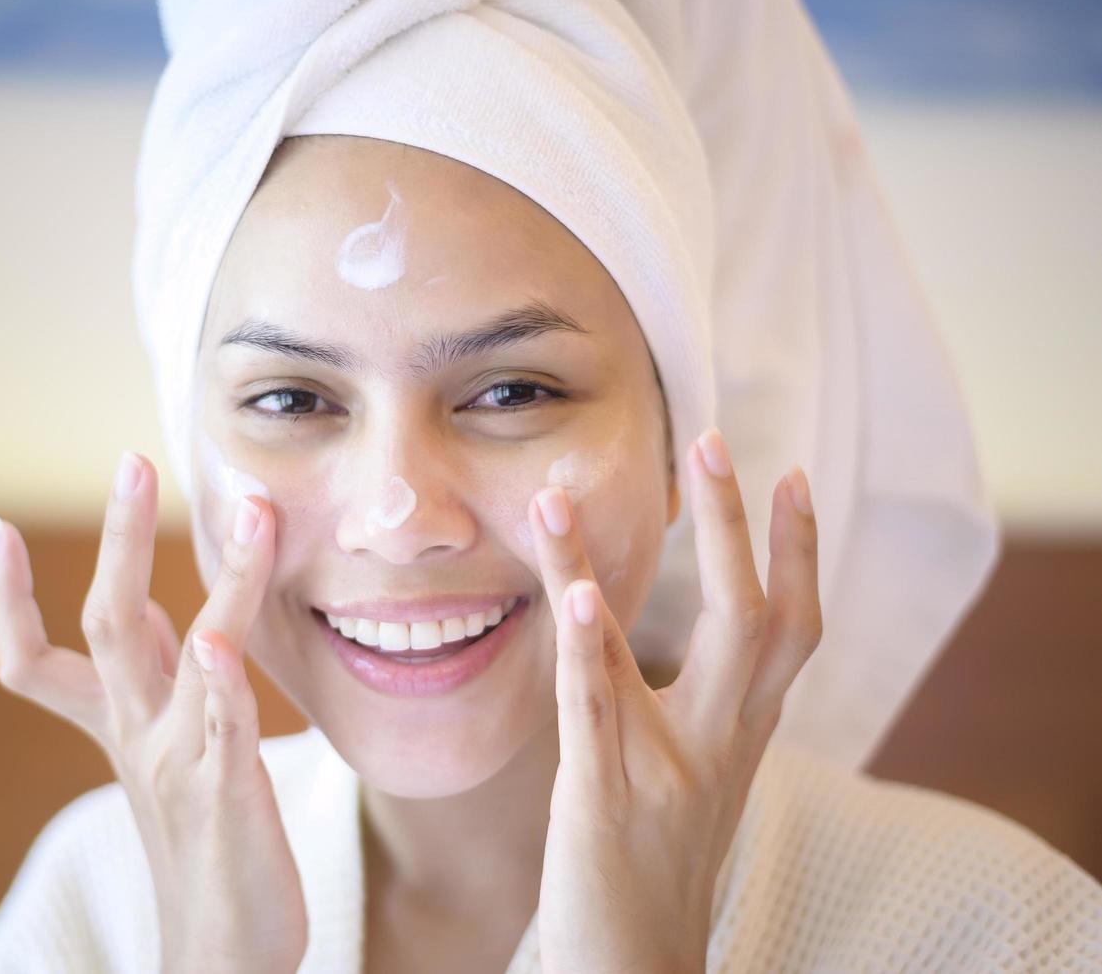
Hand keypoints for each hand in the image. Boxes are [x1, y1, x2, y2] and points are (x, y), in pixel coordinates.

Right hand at [0, 452, 305, 973]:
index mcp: (119, 728)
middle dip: (116, 539)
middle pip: (107, 626)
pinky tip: (229, 644)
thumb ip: (146, 678)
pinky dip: (226, 685)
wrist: (221, 955)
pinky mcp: (232, 797)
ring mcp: (184, 764)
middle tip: (131, 460)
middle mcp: (141, 737)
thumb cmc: (196, 839)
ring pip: (192, 655)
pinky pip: (227, 732)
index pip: (36, 661)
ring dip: (223, 580)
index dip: (7, 600)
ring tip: (253, 512)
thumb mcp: (157, 749)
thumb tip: (135, 602)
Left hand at [531, 427, 821, 972]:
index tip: (791, 475)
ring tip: (563, 494)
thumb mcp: (693, 779)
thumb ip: (693, 710)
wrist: (638, 969)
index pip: (791, 630)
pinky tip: (575, 596)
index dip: (797, 552)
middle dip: (739, 529)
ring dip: (608, 565)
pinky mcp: (608, 800)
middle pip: (756, 621)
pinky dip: (590, 651)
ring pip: (662, 652)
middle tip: (715, 442)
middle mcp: (723, 746)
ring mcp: (670, 772)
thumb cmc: (653, 868)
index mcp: (743, 735)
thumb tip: (651, 634)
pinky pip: (600, 712)